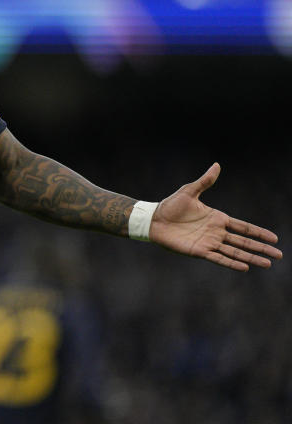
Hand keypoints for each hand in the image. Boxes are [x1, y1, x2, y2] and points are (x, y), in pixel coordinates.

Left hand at [150, 163, 281, 270]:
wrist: (153, 219)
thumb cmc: (170, 206)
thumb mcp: (189, 191)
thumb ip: (205, 181)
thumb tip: (217, 165)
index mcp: (217, 218)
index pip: (243, 227)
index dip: (258, 233)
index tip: (274, 238)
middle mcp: (216, 232)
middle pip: (244, 242)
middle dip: (261, 248)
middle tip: (279, 255)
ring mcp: (209, 243)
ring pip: (235, 252)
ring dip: (251, 258)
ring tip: (267, 264)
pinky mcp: (199, 251)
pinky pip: (219, 258)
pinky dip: (231, 263)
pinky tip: (244, 267)